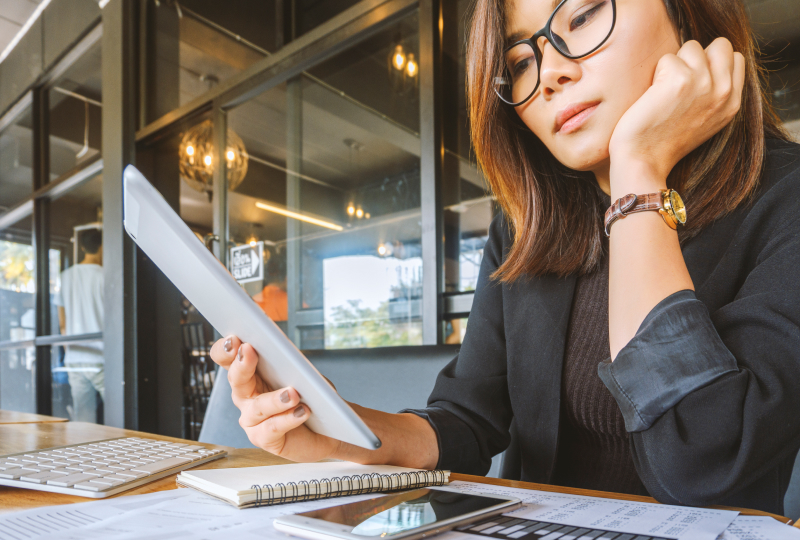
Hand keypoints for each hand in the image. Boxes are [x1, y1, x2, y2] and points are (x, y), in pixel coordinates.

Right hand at [209, 335, 340, 461]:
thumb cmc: (312, 399)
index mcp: (251, 375)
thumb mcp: (307, 375)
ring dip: (274, 399)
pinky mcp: (264, 439)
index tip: (234, 338)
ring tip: (292, 393)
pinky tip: (302, 411)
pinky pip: (272, 428)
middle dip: (241, 364)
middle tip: (249, 351)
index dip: (226, 349)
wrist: (327, 431)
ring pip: (257, 407)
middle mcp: (246, 397)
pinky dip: (288, 419)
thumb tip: (293, 359)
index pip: (228, 359)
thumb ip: (296, 366)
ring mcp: (252, 420)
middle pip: (235, 379)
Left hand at [608, 38, 744, 191]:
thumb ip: (715, 92)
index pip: (735, 57)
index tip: (692, 84)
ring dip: (673, 64)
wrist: (643, 161)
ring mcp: (704, 83)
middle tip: (677, 84)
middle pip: (719, 45)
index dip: (711, 63)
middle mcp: (723, 91)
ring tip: (663, 93)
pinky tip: (653, 97)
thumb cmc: (664, 142)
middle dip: (696, 57)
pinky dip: (655, 74)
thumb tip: (708, 63)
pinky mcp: (679, 79)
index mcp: (732, 102)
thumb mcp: (706, 120)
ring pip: (691, 47)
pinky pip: (668, 58)